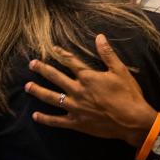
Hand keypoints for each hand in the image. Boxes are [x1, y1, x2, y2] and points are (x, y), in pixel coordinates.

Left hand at [25, 34, 157, 146]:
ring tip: (27, 86)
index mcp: (88, 77)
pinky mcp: (77, 122)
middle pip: (55, 77)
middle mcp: (78, 91)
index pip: (70, 62)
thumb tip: (100, 36)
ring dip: (38, 91)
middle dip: (42, 69)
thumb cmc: (128, 95)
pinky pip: (57, 121)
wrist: (132, 121)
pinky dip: (45, 119)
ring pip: (52, 98)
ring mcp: (75, 108)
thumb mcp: (120, 71)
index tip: (52, 49)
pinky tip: (35, 116)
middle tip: (31, 64)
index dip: (60, 54)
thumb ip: (107, 54)